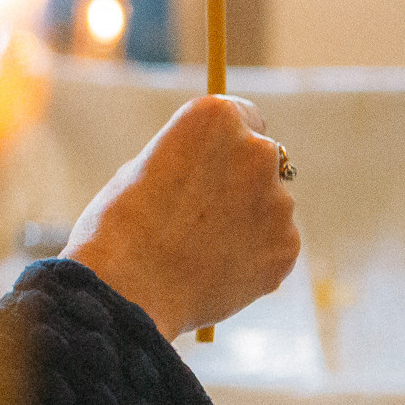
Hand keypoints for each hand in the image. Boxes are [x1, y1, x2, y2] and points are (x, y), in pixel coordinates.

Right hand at [62, 93, 301, 340]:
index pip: (243, 115)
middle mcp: (257, 151)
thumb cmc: (118, 226)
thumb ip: (190, 161)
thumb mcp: (144, 169)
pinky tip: (214, 272)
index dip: (223, 143)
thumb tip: (211, 172)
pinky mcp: (286, 247)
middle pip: (261, 159)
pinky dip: (252, 257)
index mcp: (217, 118)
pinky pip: (274, 246)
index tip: (210, 163)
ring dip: (246, 221)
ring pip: (269, 206)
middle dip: (240, 180)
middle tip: (202, 213)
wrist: (126, 289)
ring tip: (199, 251)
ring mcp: (279, 202)